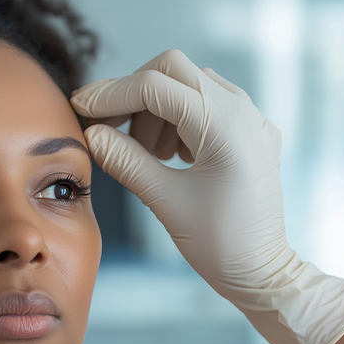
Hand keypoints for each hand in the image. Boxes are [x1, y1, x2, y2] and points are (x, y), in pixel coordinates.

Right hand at [71, 50, 343, 343]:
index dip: (110, 94)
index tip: (80, 108)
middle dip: (133, 92)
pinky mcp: (253, 133)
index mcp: (226, 125)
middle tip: (107, 125)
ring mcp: (253, 119)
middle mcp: (244, 112)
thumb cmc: (219, 244)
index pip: (155, 85)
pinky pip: (209, 103)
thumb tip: (90, 134)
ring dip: (156, 107)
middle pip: (173, 69)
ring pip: (190, 84)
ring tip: (144, 152)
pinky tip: (170, 154)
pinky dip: (180, 117)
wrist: (263, 274)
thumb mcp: (165, 201)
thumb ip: (126, 160)